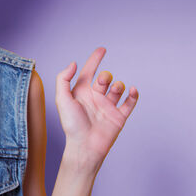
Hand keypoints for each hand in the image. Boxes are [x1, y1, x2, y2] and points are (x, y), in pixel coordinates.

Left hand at [54, 47, 138, 175]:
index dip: (94, 60)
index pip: (88, 71)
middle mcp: (95, 98)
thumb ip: (63, 79)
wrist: (85, 146)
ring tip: (114, 90)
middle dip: (105, 76)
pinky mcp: (119, 116)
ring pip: (118, 88)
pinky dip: (133, 95)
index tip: (102, 49)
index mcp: (81, 93)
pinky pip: (130, 102)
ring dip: (118, 85)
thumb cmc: (71, 125)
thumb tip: (74, 63)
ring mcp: (108, 107)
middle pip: (104, 78)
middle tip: (102, 82)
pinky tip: (132, 90)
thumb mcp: (61, 99)